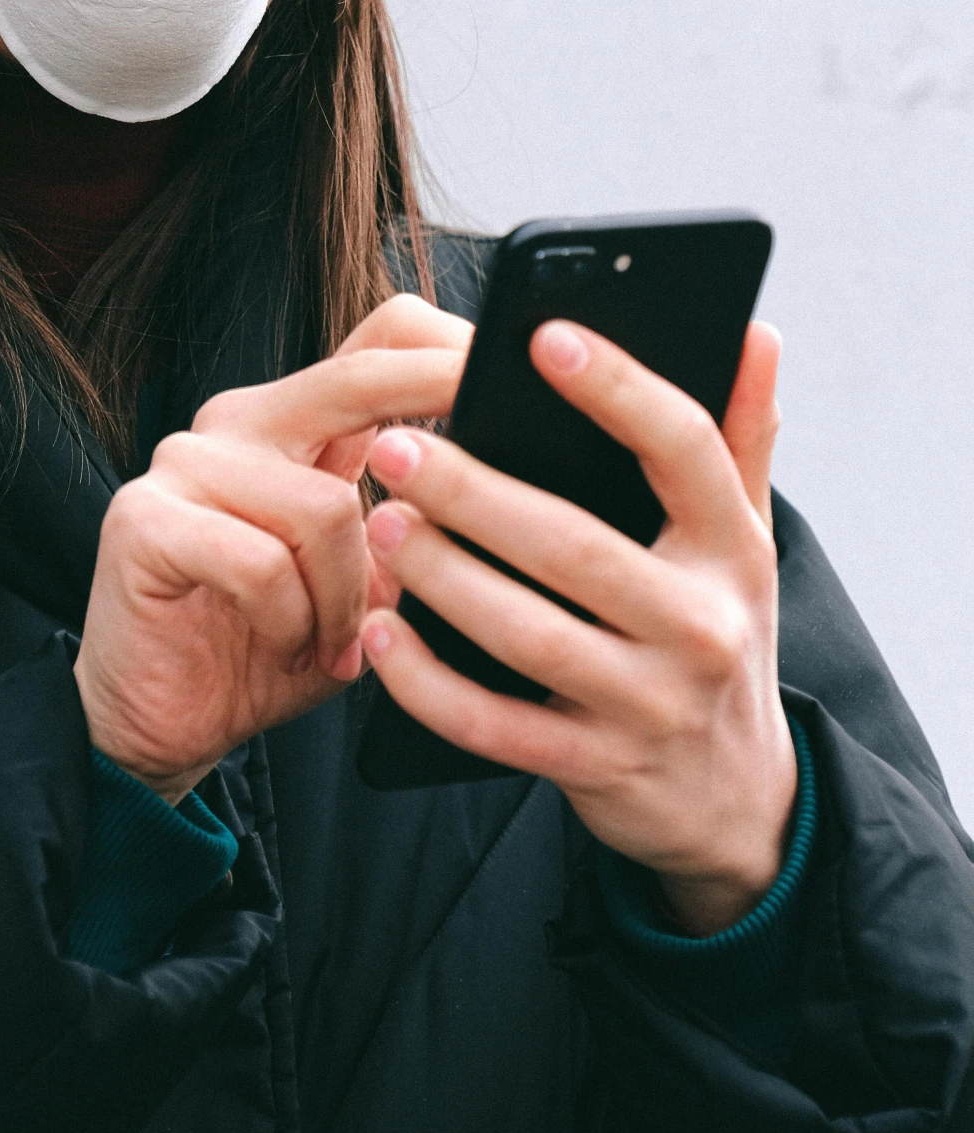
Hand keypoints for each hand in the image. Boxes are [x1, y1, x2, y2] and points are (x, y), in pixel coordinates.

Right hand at [74, 296, 471, 802]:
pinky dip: (291, 621)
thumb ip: (417, 523)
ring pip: (326, 507)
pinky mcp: (143, 518)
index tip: (513, 372)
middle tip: (488, 452)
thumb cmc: (272, 649)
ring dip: (349, 598)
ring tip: (335, 642)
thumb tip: (511, 488)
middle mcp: (238, 423)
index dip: (449, 346)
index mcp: (296, 422)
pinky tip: (285, 645)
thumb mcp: (371, 581)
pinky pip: (262, 563)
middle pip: (356, 378)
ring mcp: (184, 464)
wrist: (165, 726)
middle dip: (434, 400)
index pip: (379, 339)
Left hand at [359, 320, 794, 934]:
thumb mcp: (743, 542)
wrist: (733, 802)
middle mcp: (701, 624)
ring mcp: (650, 704)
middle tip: (396, 447)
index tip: (541, 337)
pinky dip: (429, 684)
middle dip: (477, 494)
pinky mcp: (596, 768)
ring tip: (379, 521)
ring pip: (530, 635)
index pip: (684, 450)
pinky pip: (496, 727)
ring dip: (443, 578)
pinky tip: (377, 634)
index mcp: (733, 547)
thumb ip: (741, 437)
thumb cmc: (714, 634)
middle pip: (577, 546)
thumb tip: (754, 330)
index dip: (617, 389)